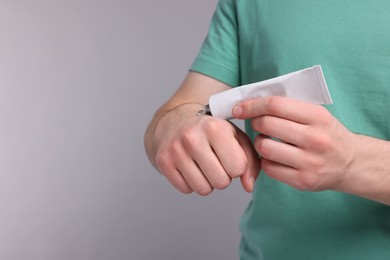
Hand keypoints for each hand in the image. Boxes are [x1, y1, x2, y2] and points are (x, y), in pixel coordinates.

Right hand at [154, 104, 259, 194]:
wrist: (175, 120)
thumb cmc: (210, 131)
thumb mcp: (235, 137)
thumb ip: (250, 161)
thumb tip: (249, 186)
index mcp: (215, 128)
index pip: (238, 168)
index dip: (237, 166)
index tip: (230, 157)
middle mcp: (193, 138)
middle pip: (221, 182)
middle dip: (223, 176)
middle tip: (216, 162)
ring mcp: (175, 150)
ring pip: (203, 189)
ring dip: (207, 182)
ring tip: (204, 165)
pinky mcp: (163, 161)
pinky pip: (186, 189)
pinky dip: (191, 183)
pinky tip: (190, 167)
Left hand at [232, 96, 356, 191]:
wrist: (351, 164)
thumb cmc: (328, 135)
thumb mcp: (317, 115)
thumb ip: (290, 108)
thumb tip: (253, 102)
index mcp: (318, 117)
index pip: (275, 105)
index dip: (252, 105)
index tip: (239, 108)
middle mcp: (315, 139)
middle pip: (267, 125)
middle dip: (255, 123)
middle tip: (258, 124)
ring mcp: (309, 162)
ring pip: (264, 148)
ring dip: (259, 143)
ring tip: (267, 141)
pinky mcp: (303, 181)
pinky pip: (269, 168)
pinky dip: (266, 161)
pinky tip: (274, 157)